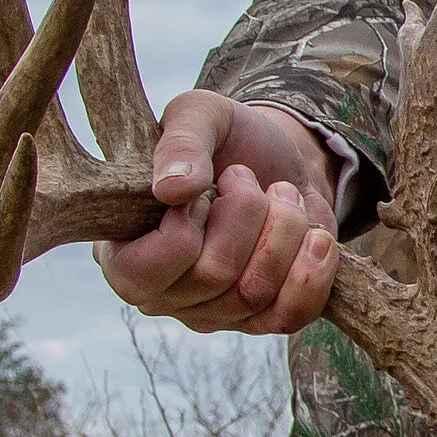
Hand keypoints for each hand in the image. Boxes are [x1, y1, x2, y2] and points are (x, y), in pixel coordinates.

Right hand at [97, 90, 341, 334]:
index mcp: (121, 251)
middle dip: (246, 212)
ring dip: (284, 230)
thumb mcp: (199, 117)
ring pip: (255, 293)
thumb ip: (180, 142)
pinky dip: (313, 269)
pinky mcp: (261, 319)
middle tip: (248, 178)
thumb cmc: (226, 140)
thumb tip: (173, 188)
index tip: (204, 188)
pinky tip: (315, 234)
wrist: (279, 159)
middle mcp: (162, 294)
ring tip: (282, 195)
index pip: (140, 273)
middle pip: (212, 276)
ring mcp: (214, 313)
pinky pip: (290, 316)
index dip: (185, 225)